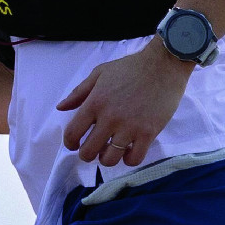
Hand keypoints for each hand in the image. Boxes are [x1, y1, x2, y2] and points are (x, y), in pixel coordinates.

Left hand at [55, 44, 190, 168]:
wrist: (163, 64)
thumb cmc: (130, 67)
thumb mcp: (100, 73)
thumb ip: (79, 92)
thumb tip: (61, 108)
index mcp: (95, 102)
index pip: (73, 133)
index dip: (70, 143)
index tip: (75, 144)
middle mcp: (109, 118)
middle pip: (88, 152)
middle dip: (87, 154)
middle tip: (93, 149)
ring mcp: (129, 127)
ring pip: (110, 159)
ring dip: (107, 159)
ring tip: (111, 151)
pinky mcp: (148, 133)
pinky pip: (134, 159)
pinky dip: (129, 159)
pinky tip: (129, 150)